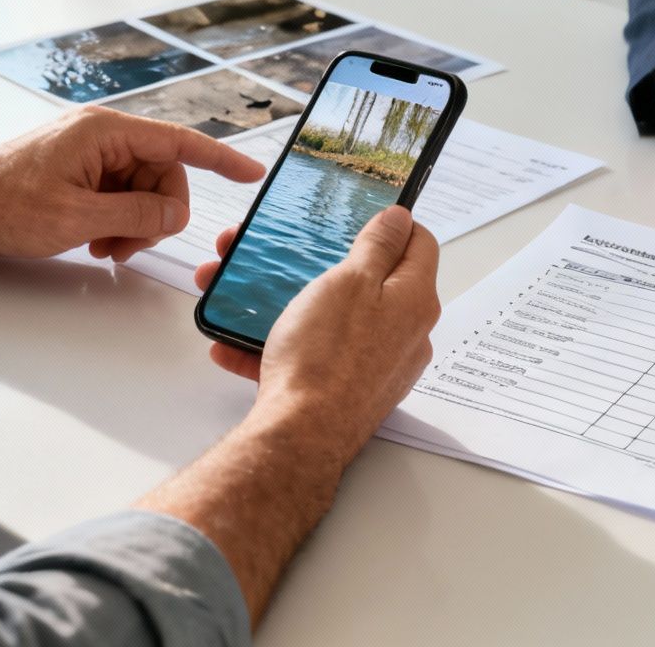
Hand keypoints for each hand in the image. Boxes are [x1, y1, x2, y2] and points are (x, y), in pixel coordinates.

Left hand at [0, 107, 264, 262]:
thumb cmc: (2, 204)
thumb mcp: (78, 217)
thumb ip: (138, 212)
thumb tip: (177, 211)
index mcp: (105, 132)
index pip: (180, 141)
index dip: (221, 159)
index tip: (252, 173)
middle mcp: (101, 135)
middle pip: (162, 173)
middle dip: (156, 213)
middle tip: (127, 247)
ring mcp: (87, 152)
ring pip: (141, 189)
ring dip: (133, 223)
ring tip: (103, 249)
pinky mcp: (75, 170)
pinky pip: (117, 194)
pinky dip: (115, 221)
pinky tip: (93, 242)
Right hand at [192, 207, 441, 459]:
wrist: (300, 437)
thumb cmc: (326, 357)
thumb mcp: (350, 280)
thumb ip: (378, 246)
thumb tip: (400, 219)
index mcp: (414, 300)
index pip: (420, 245)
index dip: (392, 224)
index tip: (362, 216)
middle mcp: (404, 335)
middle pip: (371, 283)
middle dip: (320, 264)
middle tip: (285, 254)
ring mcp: (376, 366)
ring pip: (331, 320)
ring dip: (286, 303)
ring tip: (240, 293)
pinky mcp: (346, 392)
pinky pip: (312, 357)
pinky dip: (276, 346)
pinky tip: (234, 343)